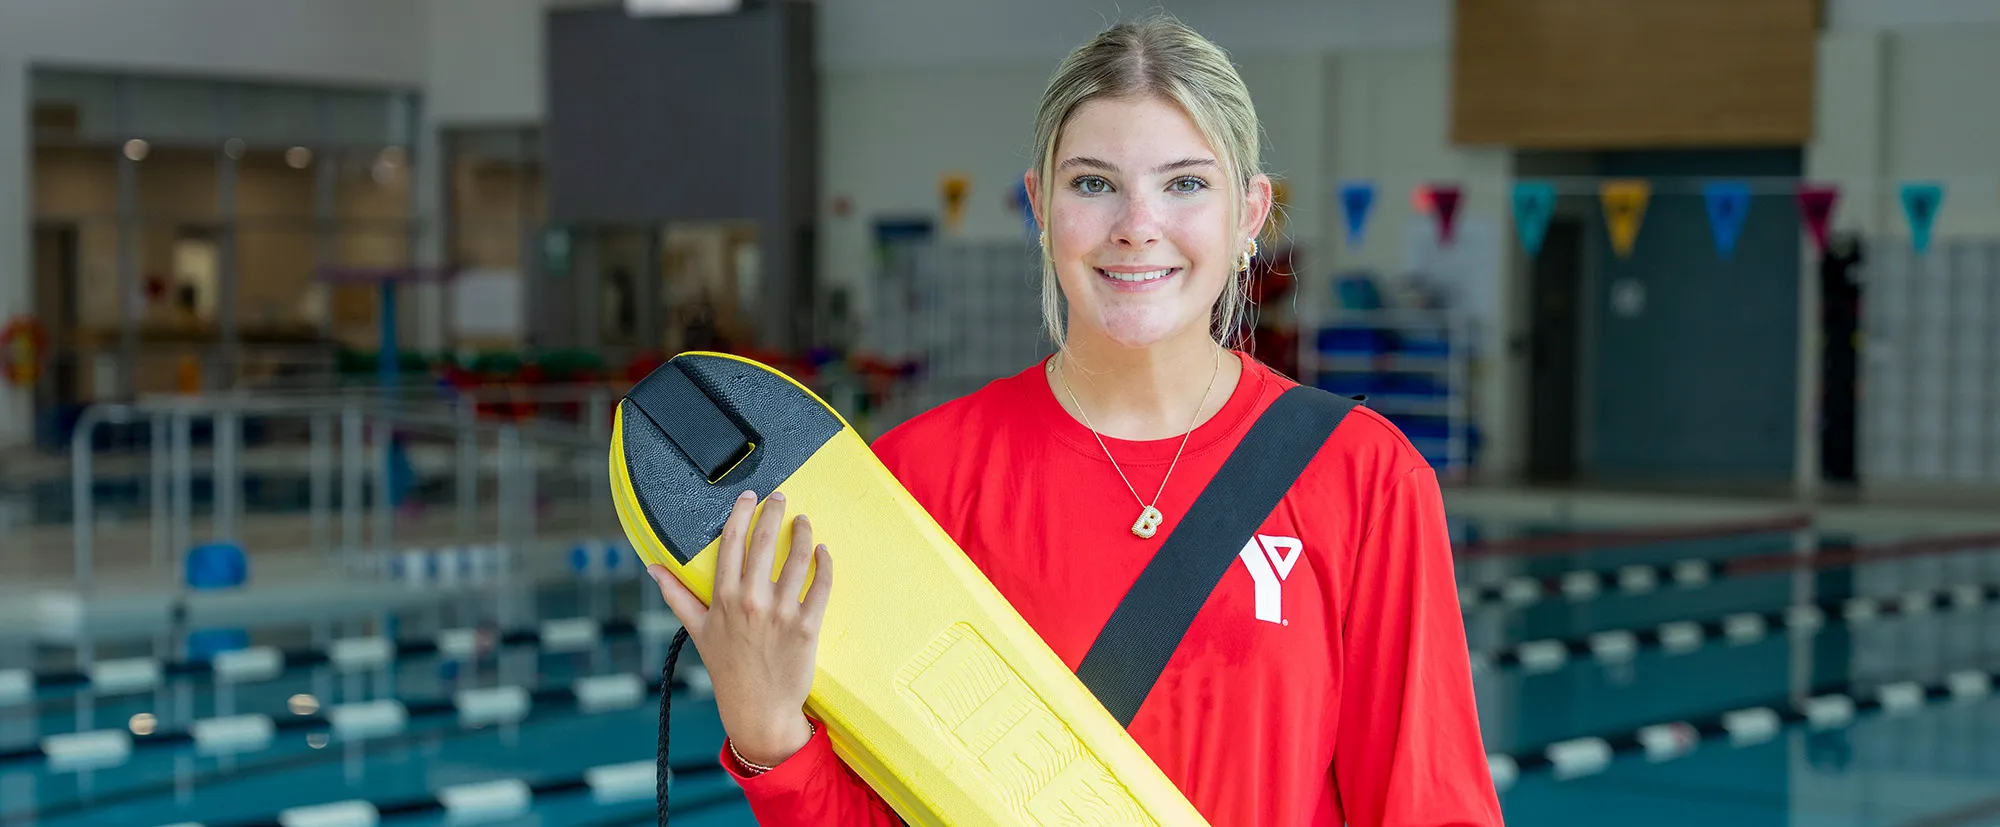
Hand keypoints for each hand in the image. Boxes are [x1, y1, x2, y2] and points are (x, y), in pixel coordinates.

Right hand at [649, 490, 832, 767]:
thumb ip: (676, 595)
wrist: (758, 709)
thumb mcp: (697, 630)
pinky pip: (821, 585)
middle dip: (773, 512)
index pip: (731, 542)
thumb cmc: (727, 669)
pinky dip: (824, 563)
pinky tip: (823, 551)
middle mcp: (751, 601)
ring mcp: (781, 614)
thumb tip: (652, 568)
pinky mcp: (807, 627)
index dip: (741, 513)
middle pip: (764, 542)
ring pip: (796, 559)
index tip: (749, 496)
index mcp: (723, 598)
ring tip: (805, 522)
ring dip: (803, 533)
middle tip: (781, 497)